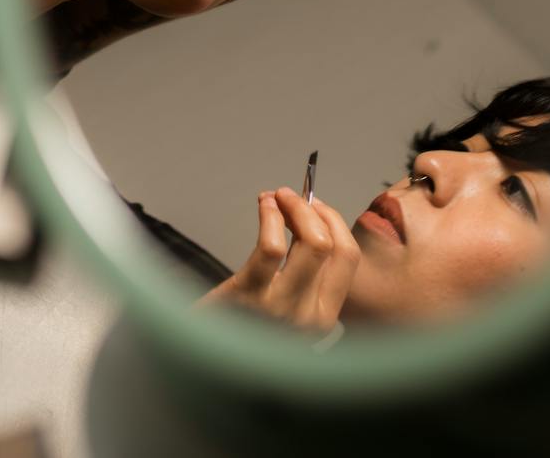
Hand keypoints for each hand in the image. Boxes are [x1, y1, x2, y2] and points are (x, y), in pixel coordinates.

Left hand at [200, 187, 357, 330]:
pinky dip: (270, 216)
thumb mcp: (284, 307)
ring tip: (274, 198)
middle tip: (290, 195)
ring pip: (312, 242)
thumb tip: (307, 216)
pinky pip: (272, 246)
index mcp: (323, 318)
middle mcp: (310, 318)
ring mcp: (282, 309)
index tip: (316, 205)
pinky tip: (263, 207)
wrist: (200, 354)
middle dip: (312, 210)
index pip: (348, 258)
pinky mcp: (250, 297)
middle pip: (331, 246)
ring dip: (294, 208)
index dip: (334, 223)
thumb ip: (301, 272)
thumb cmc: (240, 324)